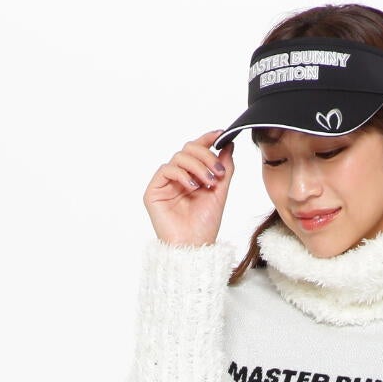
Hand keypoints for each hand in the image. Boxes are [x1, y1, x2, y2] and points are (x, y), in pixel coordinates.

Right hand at [143, 131, 234, 246]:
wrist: (194, 247)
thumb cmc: (205, 225)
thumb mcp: (220, 191)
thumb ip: (224, 168)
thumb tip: (228, 145)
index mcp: (192, 176)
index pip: (197, 150)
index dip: (207, 139)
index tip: (221, 134)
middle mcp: (177, 177)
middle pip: (188, 149)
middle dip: (205, 156)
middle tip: (218, 171)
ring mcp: (165, 183)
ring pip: (179, 157)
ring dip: (197, 166)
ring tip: (208, 182)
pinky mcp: (154, 191)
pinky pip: (166, 169)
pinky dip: (182, 174)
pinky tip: (192, 186)